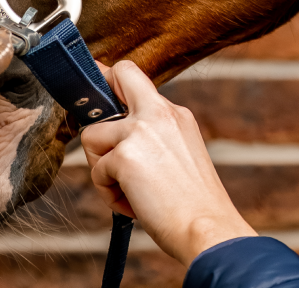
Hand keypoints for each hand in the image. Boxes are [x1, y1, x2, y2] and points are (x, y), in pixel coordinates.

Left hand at [81, 60, 255, 266]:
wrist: (206, 224)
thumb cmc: (192, 200)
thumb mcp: (180, 152)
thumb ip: (154, 136)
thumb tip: (122, 137)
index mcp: (175, 113)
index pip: (136, 78)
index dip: (114, 83)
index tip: (101, 92)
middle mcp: (160, 112)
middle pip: (118, 74)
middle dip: (100, 98)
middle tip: (100, 135)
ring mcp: (141, 130)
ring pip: (92, 136)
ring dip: (101, 167)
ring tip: (128, 190)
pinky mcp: (125, 156)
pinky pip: (97, 172)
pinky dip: (108, 193)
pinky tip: (133, 203)